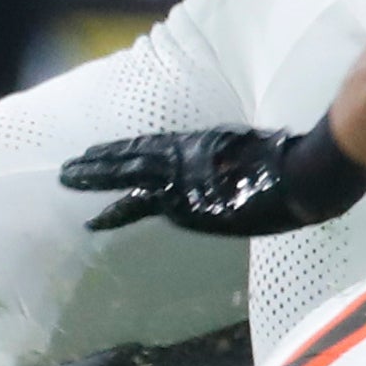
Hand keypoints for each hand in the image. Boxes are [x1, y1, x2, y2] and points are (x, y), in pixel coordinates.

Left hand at [58, 123, 365, 236]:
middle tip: (66, 169)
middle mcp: (183, 161)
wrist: (299, 178)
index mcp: (195, 146)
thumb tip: (219, 167)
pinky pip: (144, 208)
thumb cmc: (282, 161)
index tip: (94, 154)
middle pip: (128, 161)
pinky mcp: (188, 206)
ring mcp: (184, 183)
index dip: (118, 152)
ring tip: (70, 180)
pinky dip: (119, 213)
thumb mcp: (243, 149)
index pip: (146, 148)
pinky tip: (98, 220)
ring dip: (97, 182)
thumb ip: (223, 157)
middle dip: (95, 165)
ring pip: (128, 180)